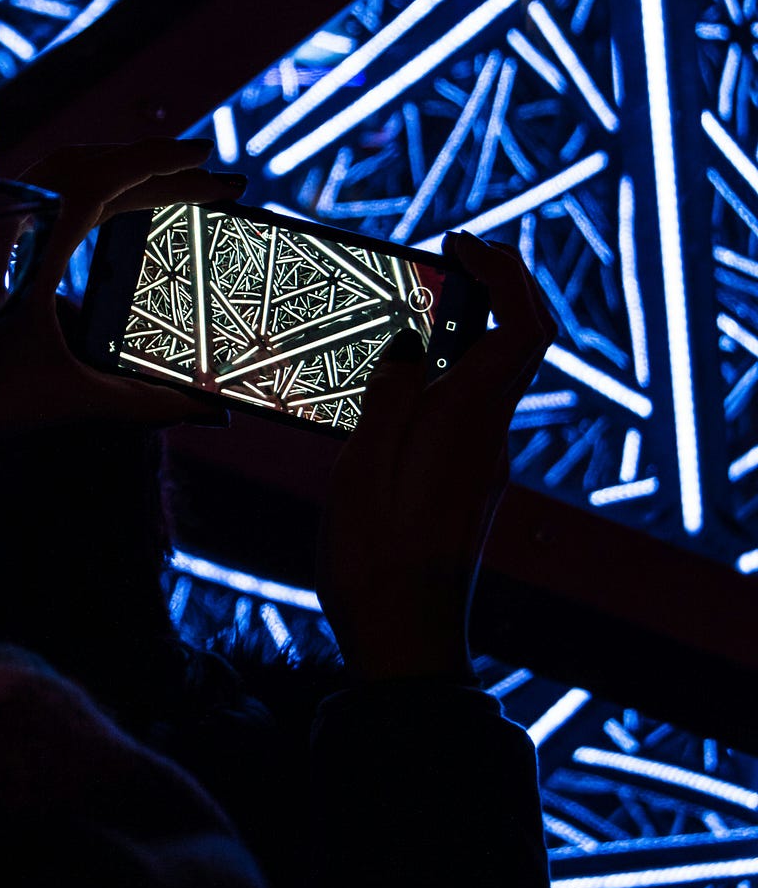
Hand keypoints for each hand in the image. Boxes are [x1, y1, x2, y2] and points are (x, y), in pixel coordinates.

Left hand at [0, 138, 245, 433]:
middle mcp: (6, 217)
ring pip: (67, 171)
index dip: (161, 165)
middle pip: (92, 166)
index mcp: (27, 244)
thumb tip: (208, 410)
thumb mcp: (66, 396)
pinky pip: (45, 191)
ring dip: (125, 173)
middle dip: (159, 170)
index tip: (209, 159)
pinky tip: (122, 207)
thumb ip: (141, 402)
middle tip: (216, 181)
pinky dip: (92, 188)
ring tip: (179, 185)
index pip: (105, 180)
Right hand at [316, 233, 554, 682]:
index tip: (460, 245)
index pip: (524, 328)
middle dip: (485, 291)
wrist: (405, 642)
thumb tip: (407, 342)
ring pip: (488, 374)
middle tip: (434, 266)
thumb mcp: (364, 470)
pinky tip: (388, 385)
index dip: (504, 274)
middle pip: (513, 343)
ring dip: (457, 333)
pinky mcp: (465, 481)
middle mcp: (488, 437)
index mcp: (469, 424)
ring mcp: (481, 461)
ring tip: (395, 316)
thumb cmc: (377, 564)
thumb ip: (388, 397)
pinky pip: (465, 408)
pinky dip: (439, 376)